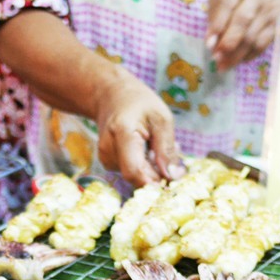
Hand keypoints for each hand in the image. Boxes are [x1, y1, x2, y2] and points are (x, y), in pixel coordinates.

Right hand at [94, 72, 184, 186]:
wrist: (111, 95)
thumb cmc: (139, 102)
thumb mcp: (161, 119)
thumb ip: (166, 149)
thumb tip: (172, 177)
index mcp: (122, 133)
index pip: (134, 172)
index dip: (153, 184)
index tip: (172, 183)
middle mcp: (108, 148)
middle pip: (136, 176)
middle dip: (157, 174)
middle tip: (173, 154)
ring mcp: (105, 157)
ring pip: (135, 176)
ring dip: (152, 168)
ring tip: (157, 145)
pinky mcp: (107, 162)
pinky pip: (131, 171)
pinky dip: (143, 165)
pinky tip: (146, 148)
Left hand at [206, 0, 279, 71]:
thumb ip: (215, 14)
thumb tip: (211, 42)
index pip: (227, 3)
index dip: (217, 25)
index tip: (209, 44)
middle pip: (242, 20)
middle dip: (228, 42)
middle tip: (216, 58)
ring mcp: (270, 10)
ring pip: (253, 37)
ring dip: (236, 55)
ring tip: (223, 66)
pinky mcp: (278, 26)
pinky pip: (262, 45)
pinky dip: (248, 56)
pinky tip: (237, 61)